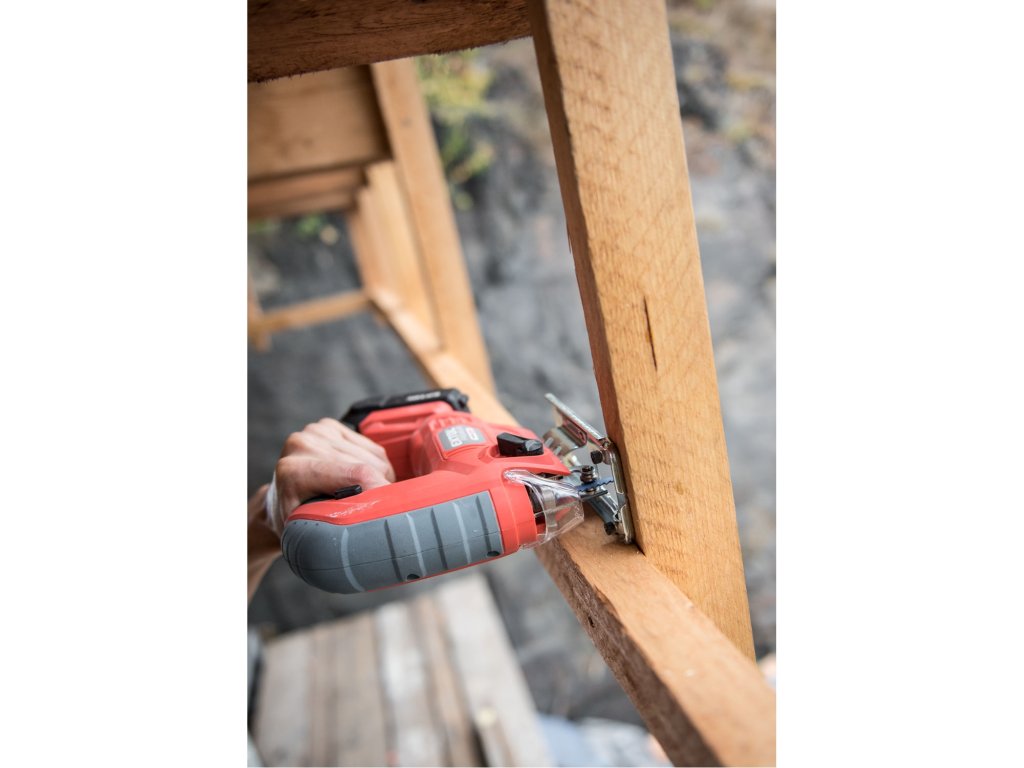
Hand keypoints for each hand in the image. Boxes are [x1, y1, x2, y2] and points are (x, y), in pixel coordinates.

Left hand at [265, 418, 395, 536]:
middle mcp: (303, 444)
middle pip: (369, 465)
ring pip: (375, 457)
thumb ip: (337, 527)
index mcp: (294, 471)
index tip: (394, 509)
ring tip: (367, 498)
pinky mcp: (329, 426)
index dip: (381, 491)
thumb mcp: (311, 534)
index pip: (356, 474)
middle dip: (381, 490)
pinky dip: (377, 467)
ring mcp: (316, 431)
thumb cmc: (294, 524)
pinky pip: (372, 448)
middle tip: (378, 511)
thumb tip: (374, 526)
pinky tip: (363, 481)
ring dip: (381, 479)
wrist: (278, 504)